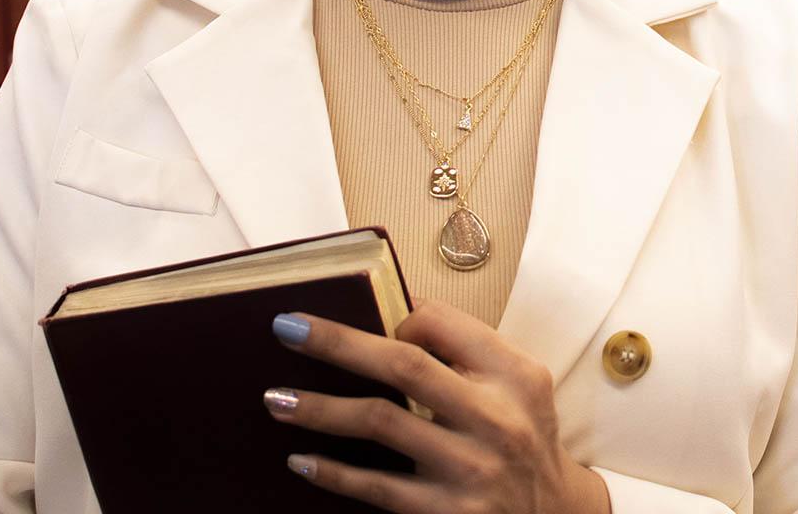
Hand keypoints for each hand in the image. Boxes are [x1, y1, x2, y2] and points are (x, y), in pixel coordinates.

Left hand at [265, 298, 610, 512]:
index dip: (393, 314)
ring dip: (321, 409)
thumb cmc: (521, 434)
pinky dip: (335, 473)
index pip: (440, 323)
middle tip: (287, 328)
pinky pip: (379, 488)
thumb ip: (467, 346)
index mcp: (512, 372)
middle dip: (338, 342)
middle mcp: (496, 418)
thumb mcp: (517, 381)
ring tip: (276, 398)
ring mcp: (471, 470)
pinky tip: (302, 459)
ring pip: (381, 424)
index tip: (356, 311)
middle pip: (403, 365)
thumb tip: (393, 309)